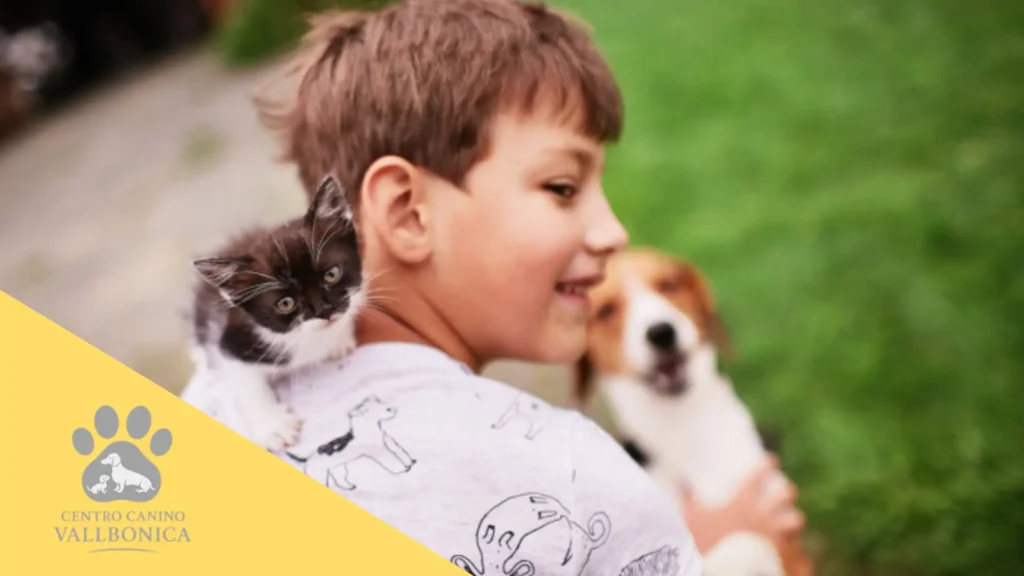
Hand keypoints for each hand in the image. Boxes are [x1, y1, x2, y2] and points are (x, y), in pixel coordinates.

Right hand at [680, 455, 805, 553]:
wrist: (724, 572)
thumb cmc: (706, 546)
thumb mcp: (692, 521)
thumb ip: (690, 502)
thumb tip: (685, 488)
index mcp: (742, 504)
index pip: (757, 477)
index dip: (766, 465)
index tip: (771, 461)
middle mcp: (763, 516)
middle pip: (785, 494)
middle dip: (786, 491)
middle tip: (783, 492)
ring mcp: (776, 537)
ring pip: (796, 520)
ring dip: (792, 520)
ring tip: (789, 523)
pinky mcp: (784, 557)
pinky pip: (798, 551)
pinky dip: (795, 551)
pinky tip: (792, 552)